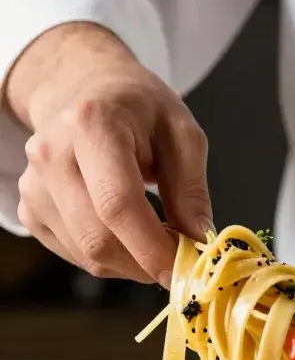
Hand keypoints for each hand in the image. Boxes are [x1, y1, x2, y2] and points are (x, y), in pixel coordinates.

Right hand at [6, 22, 211, 287]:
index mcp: (91, 125)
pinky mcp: (30, 209)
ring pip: (88, 256)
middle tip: (177, 260)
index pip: (117, 204)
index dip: (151, 249)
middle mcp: (52, 154)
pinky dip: (109, 259)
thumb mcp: (181, 132)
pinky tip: (124, 233)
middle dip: (144, 264)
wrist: (85, 89)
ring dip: (130, 264)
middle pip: (98, 240)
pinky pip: (75, 255)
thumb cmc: (138, 110)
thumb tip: (197, 241)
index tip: (184, 269)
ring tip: (152, 238)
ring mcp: (35, 184)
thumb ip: (191, 188)